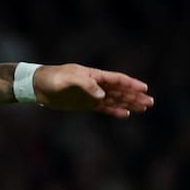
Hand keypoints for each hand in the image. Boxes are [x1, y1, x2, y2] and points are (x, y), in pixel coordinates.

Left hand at [34, 63, 153, 117]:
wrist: (38, 86)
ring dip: (129, 103)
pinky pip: (104, 108)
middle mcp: (95, 84)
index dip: (131, 83)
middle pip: (120, 90)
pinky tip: (126, 114)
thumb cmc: (52, 78)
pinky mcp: (85, 104)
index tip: (144, 88)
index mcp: (94, 75)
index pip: (117, 79)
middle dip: (135, 95)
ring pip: (115, 99)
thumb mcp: (68, 78)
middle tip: (151, 102)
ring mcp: (91, 95)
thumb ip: (86, 85)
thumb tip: (102, 96)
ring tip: (144, 108)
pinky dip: (115, 111)